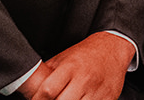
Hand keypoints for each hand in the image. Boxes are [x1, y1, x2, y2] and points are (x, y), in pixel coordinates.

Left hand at [19, 33, 134, 99]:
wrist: (113, 48)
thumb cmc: (85, 54)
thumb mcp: (64, 58)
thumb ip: (48, 73)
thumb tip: (29, 87)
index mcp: (70, 67)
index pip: (47, 90)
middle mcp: (84, 79)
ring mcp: (97, 91)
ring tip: (66, 98)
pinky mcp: (108, 99)